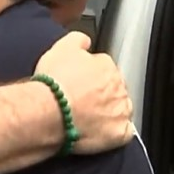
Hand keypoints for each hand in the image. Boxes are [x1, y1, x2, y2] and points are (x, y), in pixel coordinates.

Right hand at [35, 31, 133, 153]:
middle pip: (113, 88)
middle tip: (80, 99)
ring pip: (120, 109)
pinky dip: (114, 131)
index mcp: (106, 65)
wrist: (50, 111)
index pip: (104, 67)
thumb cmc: (54, 81)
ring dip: (109, 111)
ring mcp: (121, 110)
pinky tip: (98, 131)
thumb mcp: (61, 48)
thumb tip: (85, 41)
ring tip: (87, 116)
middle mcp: (118, 86)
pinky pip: (123, 132)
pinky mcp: (119, 133)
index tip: (78, 80)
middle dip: (101, 93)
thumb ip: (77, 40)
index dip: (89, 74)